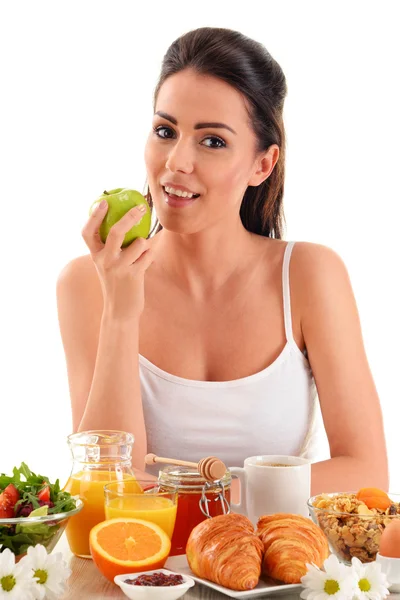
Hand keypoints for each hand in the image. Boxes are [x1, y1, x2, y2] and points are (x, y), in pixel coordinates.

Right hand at [82, 200, 158, 318]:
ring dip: (146, 242)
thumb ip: (110, 248)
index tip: (104, 202)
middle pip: (116, 232)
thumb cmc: (116, 283)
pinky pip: (149, 254)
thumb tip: (124, 222)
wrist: (120, 311)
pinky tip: (148, 259)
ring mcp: (119, 268)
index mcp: (95, 256)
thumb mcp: (107, 265)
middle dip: (130, 217)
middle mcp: (105, 260)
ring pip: (139, 243)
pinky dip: (151, 253)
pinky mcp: (134, 275)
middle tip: (141, 209)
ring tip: (144, 250)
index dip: (94, 216)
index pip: (88, 232)